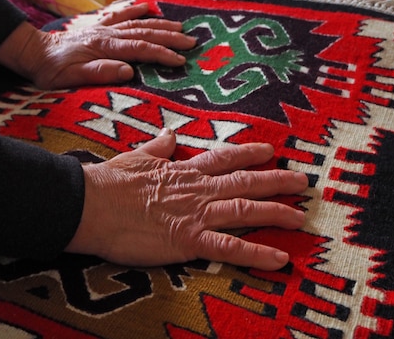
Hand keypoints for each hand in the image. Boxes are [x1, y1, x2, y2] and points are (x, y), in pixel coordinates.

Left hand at [0, 3, 195, 88]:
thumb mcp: (74, 78)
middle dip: (170, 37)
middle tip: (191, 41)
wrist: (34, 53)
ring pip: (138, 24)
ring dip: (161, 25)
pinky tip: (148, 8)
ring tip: (181, 27)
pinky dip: (135, 10)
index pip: (141, 49)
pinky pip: (120, 15)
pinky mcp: (99, 27)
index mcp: (106, 48)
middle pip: (146, 34)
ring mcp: (105, 29)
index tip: (181, 59)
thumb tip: (129, 71)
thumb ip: (102, 72)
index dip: (163, 54)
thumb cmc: (54, 70)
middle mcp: (109, 35)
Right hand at [66, 130, 308, 270]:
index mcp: (186, 170)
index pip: (225, 158)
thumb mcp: (137, 157)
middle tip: (303, 181)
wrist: (90, 204)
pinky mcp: (189, 240)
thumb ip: (159, 147)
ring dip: (276, 213)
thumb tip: (170, 135)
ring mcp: (197, 214)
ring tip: (300, 217)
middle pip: (246, 182)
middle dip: (277, 181)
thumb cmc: (109, 183)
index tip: (271, 151)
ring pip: (246, 210)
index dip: (250, 154)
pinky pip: (229, 247)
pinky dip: (257, 252)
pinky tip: (279, 258)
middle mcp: (199, 189)